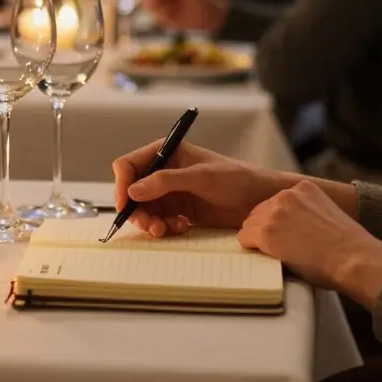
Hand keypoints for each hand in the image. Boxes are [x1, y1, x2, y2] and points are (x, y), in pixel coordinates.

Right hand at [112, 141, 292, 234]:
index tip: (126, 205)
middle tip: (151, 226)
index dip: (121, 185)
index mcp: (165, 152)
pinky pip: (157, 221)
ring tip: (167, 229)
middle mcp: (162, 171)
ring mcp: (169, 192)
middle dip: (137, 210)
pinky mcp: (177, 210)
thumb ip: (166, 181)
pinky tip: (181, 227)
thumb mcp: (201, 177)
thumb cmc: (236, 178)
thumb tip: (133, 191)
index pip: (128, 165)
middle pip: (131, 192)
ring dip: (150, 222)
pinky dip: (164, 228)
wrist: (260, 201)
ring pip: (143, 210)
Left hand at [238, 181, 381, 306]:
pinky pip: (244, 240)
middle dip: (266, 229)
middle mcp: (286, 195)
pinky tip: (269, 257)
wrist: (354, 258)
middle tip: (280, 247)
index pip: (274, 202)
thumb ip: (306, 210)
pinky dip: (252, 249)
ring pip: (249, 226)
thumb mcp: (327, 212)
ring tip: (279, 254)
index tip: (285, 234)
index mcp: (303, 188)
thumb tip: (292, 225)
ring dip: (259, 240)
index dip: (277, 221)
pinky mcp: (266, 233)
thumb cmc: (348, 245)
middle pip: (258, 212)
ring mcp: (274, 213)